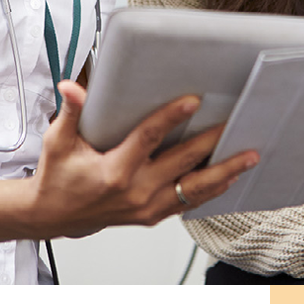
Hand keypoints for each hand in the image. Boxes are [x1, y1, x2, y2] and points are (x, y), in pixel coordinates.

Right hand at [31, 80, 258, 238]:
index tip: (193, 101)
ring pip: (195, 189)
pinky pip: (189, 203)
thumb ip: (71, 113)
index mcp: (114, 171)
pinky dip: (212, 190)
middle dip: (212, 142)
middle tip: (234, 123)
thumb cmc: (58, 177)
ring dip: (225, 171)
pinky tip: (230, 177)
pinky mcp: (152, 215)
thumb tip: (72, 87)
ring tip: (249, 155)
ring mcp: (147, 207)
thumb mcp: (59, 142)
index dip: (171, 117)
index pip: (149, 138)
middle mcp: (136, 191)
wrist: (53, 216)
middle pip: (183, 163)